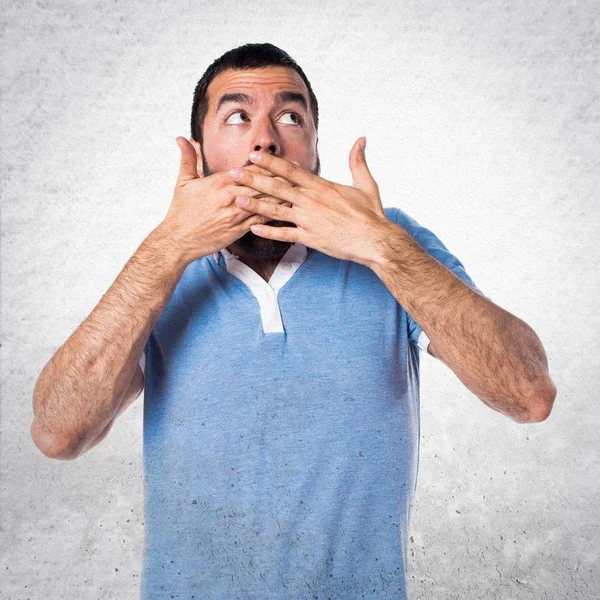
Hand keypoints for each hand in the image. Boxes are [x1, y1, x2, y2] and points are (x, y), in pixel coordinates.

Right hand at [159, 137, 296, 264]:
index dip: (269, 165)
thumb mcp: (183, 182)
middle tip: (300, 172)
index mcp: (220, 182)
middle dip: (282, 177)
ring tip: (300, 190)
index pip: (251, 170)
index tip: (283, 160)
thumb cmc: (180, 212)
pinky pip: (261, 221)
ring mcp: (237, 214)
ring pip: (265, 202)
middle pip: (263, 184)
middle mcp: (232, 197)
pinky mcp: (239, 230)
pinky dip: (275, 215)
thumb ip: (188, 158)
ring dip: (284, 195)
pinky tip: (288, 212)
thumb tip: (184, 138)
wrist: (178, 240)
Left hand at [227, 137, 390, 266]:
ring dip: (254, 204)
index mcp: (321, 186)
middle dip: (254, 179)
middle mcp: (311, 201)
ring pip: (276, 210)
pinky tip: (253, 228)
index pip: (290, 170)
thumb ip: (358, 161)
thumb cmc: (371, 214)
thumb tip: (362, 139)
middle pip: (277, 187)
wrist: (375, 240)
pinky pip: (284, 234)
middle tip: (234, 173)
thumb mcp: (366, 184)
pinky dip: (268, 232)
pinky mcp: (310, 238)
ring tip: (236, 198)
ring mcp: (309, 220)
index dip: (270, 162)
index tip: (254, 155)